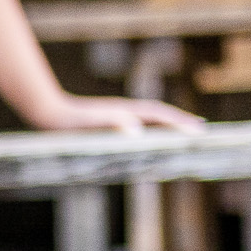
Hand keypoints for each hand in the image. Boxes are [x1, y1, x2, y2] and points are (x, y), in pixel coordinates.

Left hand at [25, 92, 204, 135]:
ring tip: (184, 133)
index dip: (180, 122)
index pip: (159, 116)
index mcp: (125, 112)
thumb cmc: (68, 121)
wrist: (48, 113)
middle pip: (160, 115)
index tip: (199, 130)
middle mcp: (125, 112)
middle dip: (181, 121)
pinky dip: (151, 130)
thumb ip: (112, 122)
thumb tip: (137, 130)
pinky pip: (138, 126)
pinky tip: (152, 139)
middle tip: (202, 130)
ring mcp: (119, 116)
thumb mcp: (89, 123)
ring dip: (168, 125)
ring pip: (150, 119)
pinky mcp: (110, 123)